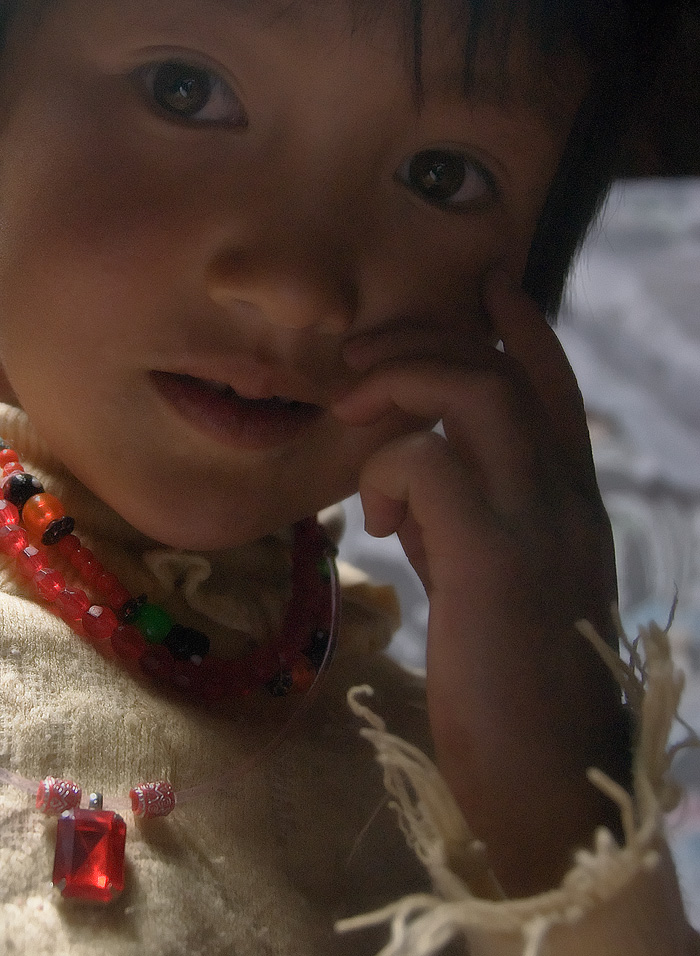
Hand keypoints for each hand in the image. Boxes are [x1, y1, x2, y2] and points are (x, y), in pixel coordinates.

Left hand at [333, 273, 628, 895]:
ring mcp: (536, 523)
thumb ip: (465, 520)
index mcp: (571, 504)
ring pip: (474, 393)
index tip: (487, 284)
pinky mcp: (493, 560)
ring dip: (401, 386)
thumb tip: (411, 473)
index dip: (524, 328)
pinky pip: (429, 463)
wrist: (550, 782)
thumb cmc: (517, 689)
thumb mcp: (494, 584)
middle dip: (425, 343)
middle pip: (505, 372)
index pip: (555, 389)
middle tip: (360, 357)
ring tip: (351, 413)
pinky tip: (376, 520)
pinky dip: (386, 470)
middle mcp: (565, 499)